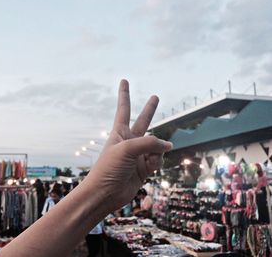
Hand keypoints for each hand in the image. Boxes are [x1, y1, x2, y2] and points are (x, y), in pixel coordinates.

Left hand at [85, 80, 171, 211]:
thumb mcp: (127, 149)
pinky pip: (158, 159)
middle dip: (150, 109)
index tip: (124, 81)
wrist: (106, 193)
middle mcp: (130, 141)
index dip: (124, 94)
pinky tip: (150, 167)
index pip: (123, 109)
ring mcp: (138, 154)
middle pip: (143, 121)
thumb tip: (168, 145)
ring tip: (148, 159)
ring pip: (156, 144)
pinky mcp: (145, 167)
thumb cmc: (109, 168)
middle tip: (156, 96)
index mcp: (120, 132)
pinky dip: (157, 161)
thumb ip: (150, 143)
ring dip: (156, 150)